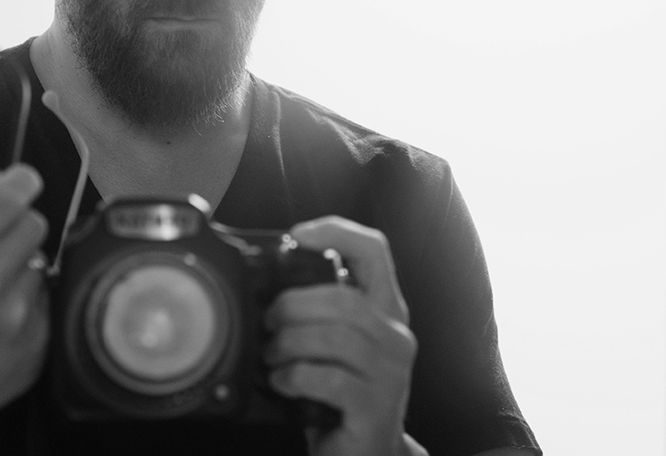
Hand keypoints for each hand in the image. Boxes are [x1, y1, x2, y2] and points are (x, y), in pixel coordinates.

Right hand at [0, 165, 49, 455]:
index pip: (6, 199)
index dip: (21, 181)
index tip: (23, 180)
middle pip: (34, 222)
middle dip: (19, 227)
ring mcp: (15, 317)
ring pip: (41, 258)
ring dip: (23, 267)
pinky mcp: (39, 339)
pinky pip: (48, 294)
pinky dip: (31, 299)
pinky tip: (3, 319)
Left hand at [263, 217, 418, 455]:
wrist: (366, 455)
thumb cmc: (341, 394)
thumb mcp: (335, 346)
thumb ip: (320, 312)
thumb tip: (271, 282)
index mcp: (386, 311)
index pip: (374, 251)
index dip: (335, 232)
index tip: (296, 236)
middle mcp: (397, 337)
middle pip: (343, 297)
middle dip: (293, 304)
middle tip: (269, 322)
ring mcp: (390, 374)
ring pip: (334, 336)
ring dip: (288, 343)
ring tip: (272, 355)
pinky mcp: (374, 408)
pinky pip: (327, 378)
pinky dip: (293, 376)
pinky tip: (282, 382)